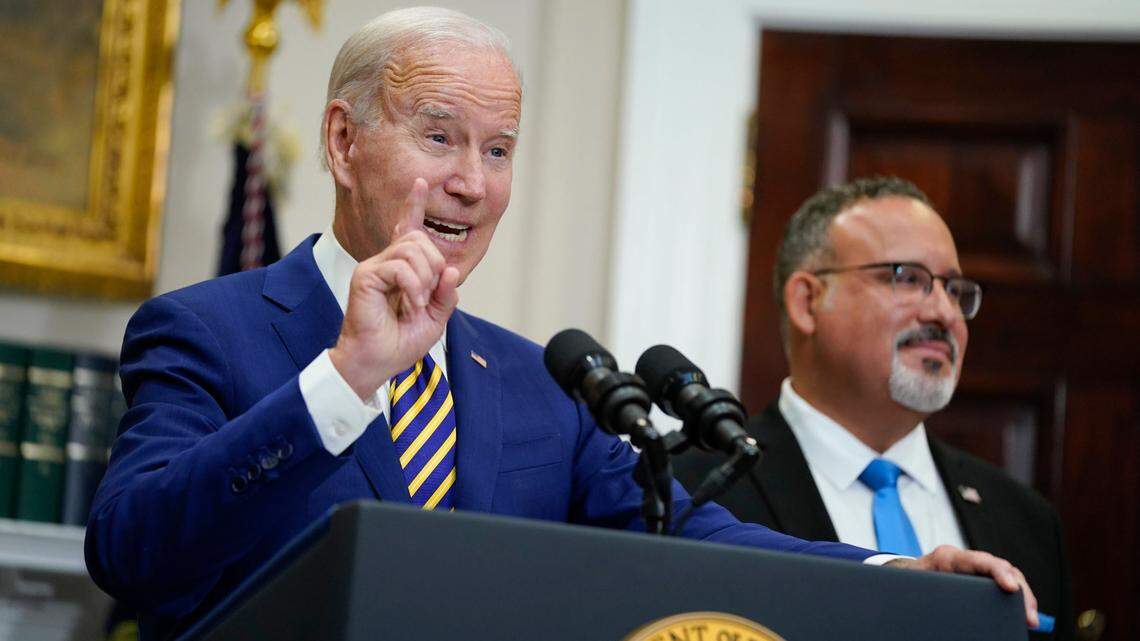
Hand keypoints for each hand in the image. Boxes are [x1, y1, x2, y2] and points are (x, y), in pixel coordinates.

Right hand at [329, 178, 460, 398]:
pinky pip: (400, 267)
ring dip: (424, 281)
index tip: (422, 182)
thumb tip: (449, 269)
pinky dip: (413, 288)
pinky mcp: (365, 275)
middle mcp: (385, 262)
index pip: (408, 229)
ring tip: (416, 305)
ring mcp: (374, 267)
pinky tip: (409, 306)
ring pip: (412, 250)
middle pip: (419, 239)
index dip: (414, 205)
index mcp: (401, 269)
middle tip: (426, 298)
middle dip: (434, 266)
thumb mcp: (435, 318)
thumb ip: (445, 294)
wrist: (376, 362)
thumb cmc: (400, 342)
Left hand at [889, 545, 1038, 628]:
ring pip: (1006, 577)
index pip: (978, 559)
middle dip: (1020, 590)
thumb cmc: (905, 580)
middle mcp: (963, 560)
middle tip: (1029, 617)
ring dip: (1022, 597)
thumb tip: (938, 617)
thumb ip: (924, 593)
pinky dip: (1014, 600)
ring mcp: (974, 568)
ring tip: (1030, 620)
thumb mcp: (911, 585)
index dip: (998, 571)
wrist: (901, 574)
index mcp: (946, 557)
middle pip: (1001, 568)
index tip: (1011, 588)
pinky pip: (1001, 585)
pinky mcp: (979, 579)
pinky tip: (1022, 616)